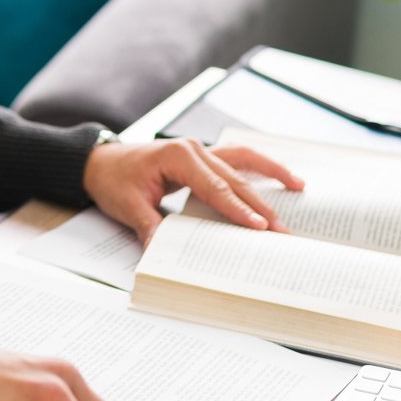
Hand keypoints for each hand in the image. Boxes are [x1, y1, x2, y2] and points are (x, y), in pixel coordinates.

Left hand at [82, 137, 304, 243]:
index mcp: (178, 156)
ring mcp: (200, 150)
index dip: (237, 208)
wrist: (100, 162)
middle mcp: (194, 149)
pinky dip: (259, 167)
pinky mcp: (202, 158)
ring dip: (271, 175)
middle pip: (234, 178)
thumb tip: (162, 251)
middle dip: (260, 204)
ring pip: (243, 162)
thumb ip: (149, 225)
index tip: (258, 226)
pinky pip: (236, 160)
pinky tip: (280, 177)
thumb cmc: (114, 180)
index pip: (214, 186)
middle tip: (281, 229)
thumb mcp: (128, 205)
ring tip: (299, 186)